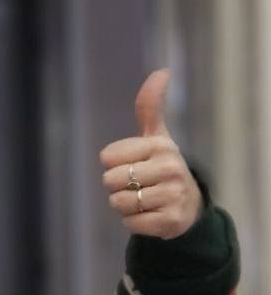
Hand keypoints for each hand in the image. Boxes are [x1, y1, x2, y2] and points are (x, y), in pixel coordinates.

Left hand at [99, 68, 202, 238]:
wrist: (187, 206)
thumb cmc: (161, 166)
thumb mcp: (156, 137)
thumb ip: (150, 107)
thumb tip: (161, 71)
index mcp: (162, 145)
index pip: (107, 157)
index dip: (113, 164)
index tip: (133, 163)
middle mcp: (171, 168)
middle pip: (110, 180)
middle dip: (117, 186)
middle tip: (139, 184)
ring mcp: (173, 195)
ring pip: (119, 202)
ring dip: (125, 205)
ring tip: (145, 199)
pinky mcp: (170, 221)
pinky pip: (130, 223)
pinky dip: (134, 222)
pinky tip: (150, 215)